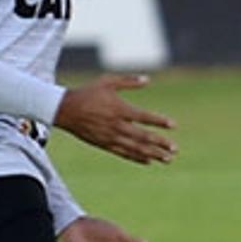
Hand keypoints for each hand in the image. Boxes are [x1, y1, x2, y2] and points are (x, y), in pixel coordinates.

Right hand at [54, 74, 176, 165]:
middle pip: (143, 137)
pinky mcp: (104, 144)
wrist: (65, 110)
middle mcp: (116, 125)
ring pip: (135, 148)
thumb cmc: (88, 93)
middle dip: (160, 143)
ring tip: (167, 159)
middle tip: (175, 149)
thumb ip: (128, 81)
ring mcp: (110, 137)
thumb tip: (148, 80)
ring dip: (153, 154)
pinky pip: (123, 153)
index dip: (159, 122)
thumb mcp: (107, 82)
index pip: (144, 117)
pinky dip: (137, 158)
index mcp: (119, 109)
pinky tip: (148, 161)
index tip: (173, 126)